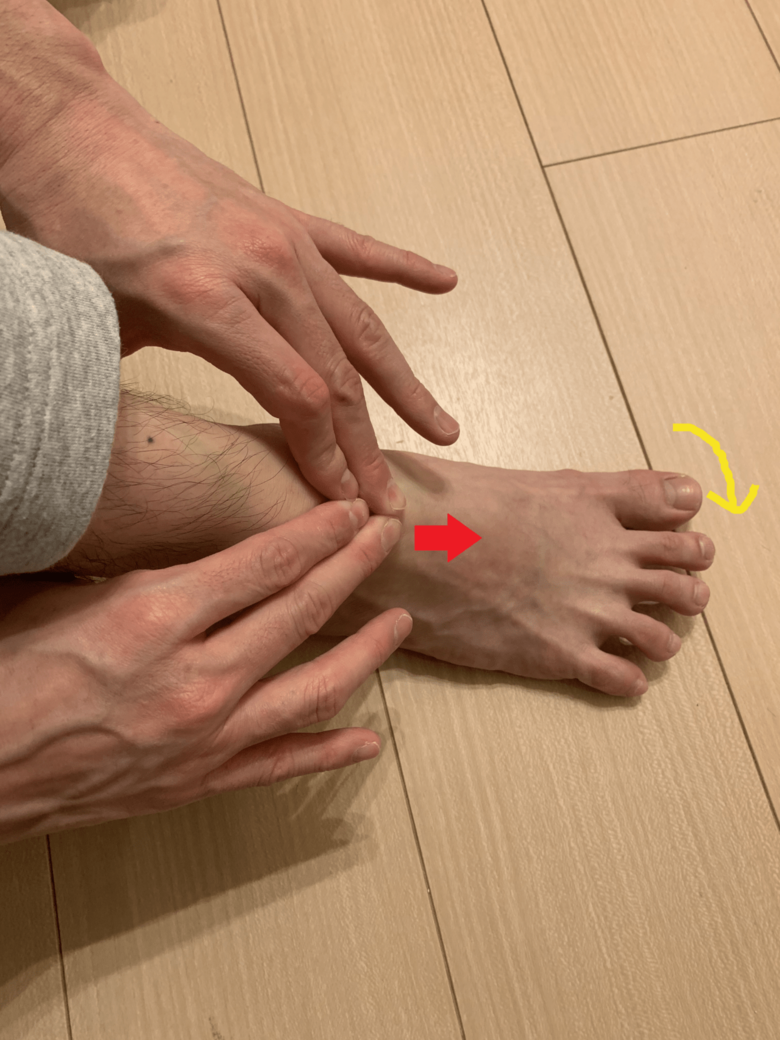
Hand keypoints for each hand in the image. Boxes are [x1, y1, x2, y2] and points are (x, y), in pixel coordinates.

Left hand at [0, 75, 460, 515]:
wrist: (74, 132)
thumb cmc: (73, 231)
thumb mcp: (104, 323)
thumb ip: (158, 381)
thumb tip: (192, 440)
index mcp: (209, 301)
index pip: (296, 397)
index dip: (325, 457)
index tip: (342, 500)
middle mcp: (262, 271)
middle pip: (337, 376)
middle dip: (365, 447)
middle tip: (390, 499)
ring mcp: (283, 241)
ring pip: (361, 326)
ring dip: (404, 384)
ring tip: (443, 428)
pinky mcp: (287, 218)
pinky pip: (358, 249)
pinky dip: (402, 267)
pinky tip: (445, 282)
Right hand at [0, 499, 410, 844]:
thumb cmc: (5, 674)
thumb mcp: (66, 596)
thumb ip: (142, 575)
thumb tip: (200, 549)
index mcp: (155, 618)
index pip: (266, 564)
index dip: (319, 533)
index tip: (351, 513)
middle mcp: (194, 678)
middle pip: (299, 612)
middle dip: (352, 568)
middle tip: (386, 538)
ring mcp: (205, 736)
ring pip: (312, 688)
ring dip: (365, 653)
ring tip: (398, 624)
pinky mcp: (199, 780)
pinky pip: (281, 764)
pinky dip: (330, 753)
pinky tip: (368, 742)